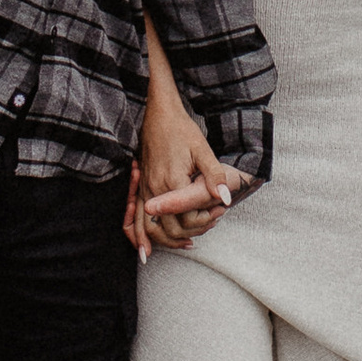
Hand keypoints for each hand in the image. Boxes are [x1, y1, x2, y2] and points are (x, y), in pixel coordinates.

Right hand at [128, 92, 238, 258]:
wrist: (158, 116)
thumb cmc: (181, 130)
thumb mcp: (203, 149)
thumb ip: (214, 175)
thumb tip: (226, 197)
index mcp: (172, 181)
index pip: (189, 217)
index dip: (206, 220)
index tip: (219, 211)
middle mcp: (155, 190)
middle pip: (171, 228)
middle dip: (192, 232)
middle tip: (211, 222)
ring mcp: (144, 190)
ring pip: (151, 229)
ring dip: (167, 241)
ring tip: (187, 243)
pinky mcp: (139, 189)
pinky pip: (135, 220)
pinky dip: (142, 236)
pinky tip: (153, 245)